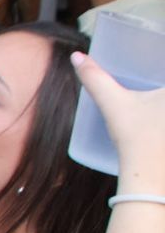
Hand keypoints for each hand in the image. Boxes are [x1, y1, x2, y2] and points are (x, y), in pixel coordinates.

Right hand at [73, 52, 164, 188]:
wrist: (149, 177)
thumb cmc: (136, 139)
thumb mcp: (114, 104)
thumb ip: (95, 78)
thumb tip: (77, 56)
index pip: (164, 67)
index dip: (158, 57)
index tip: (153, 55)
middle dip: (160, 81)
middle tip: (150, 84)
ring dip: (162, 104)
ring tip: (153, 107)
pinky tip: (160, 127)